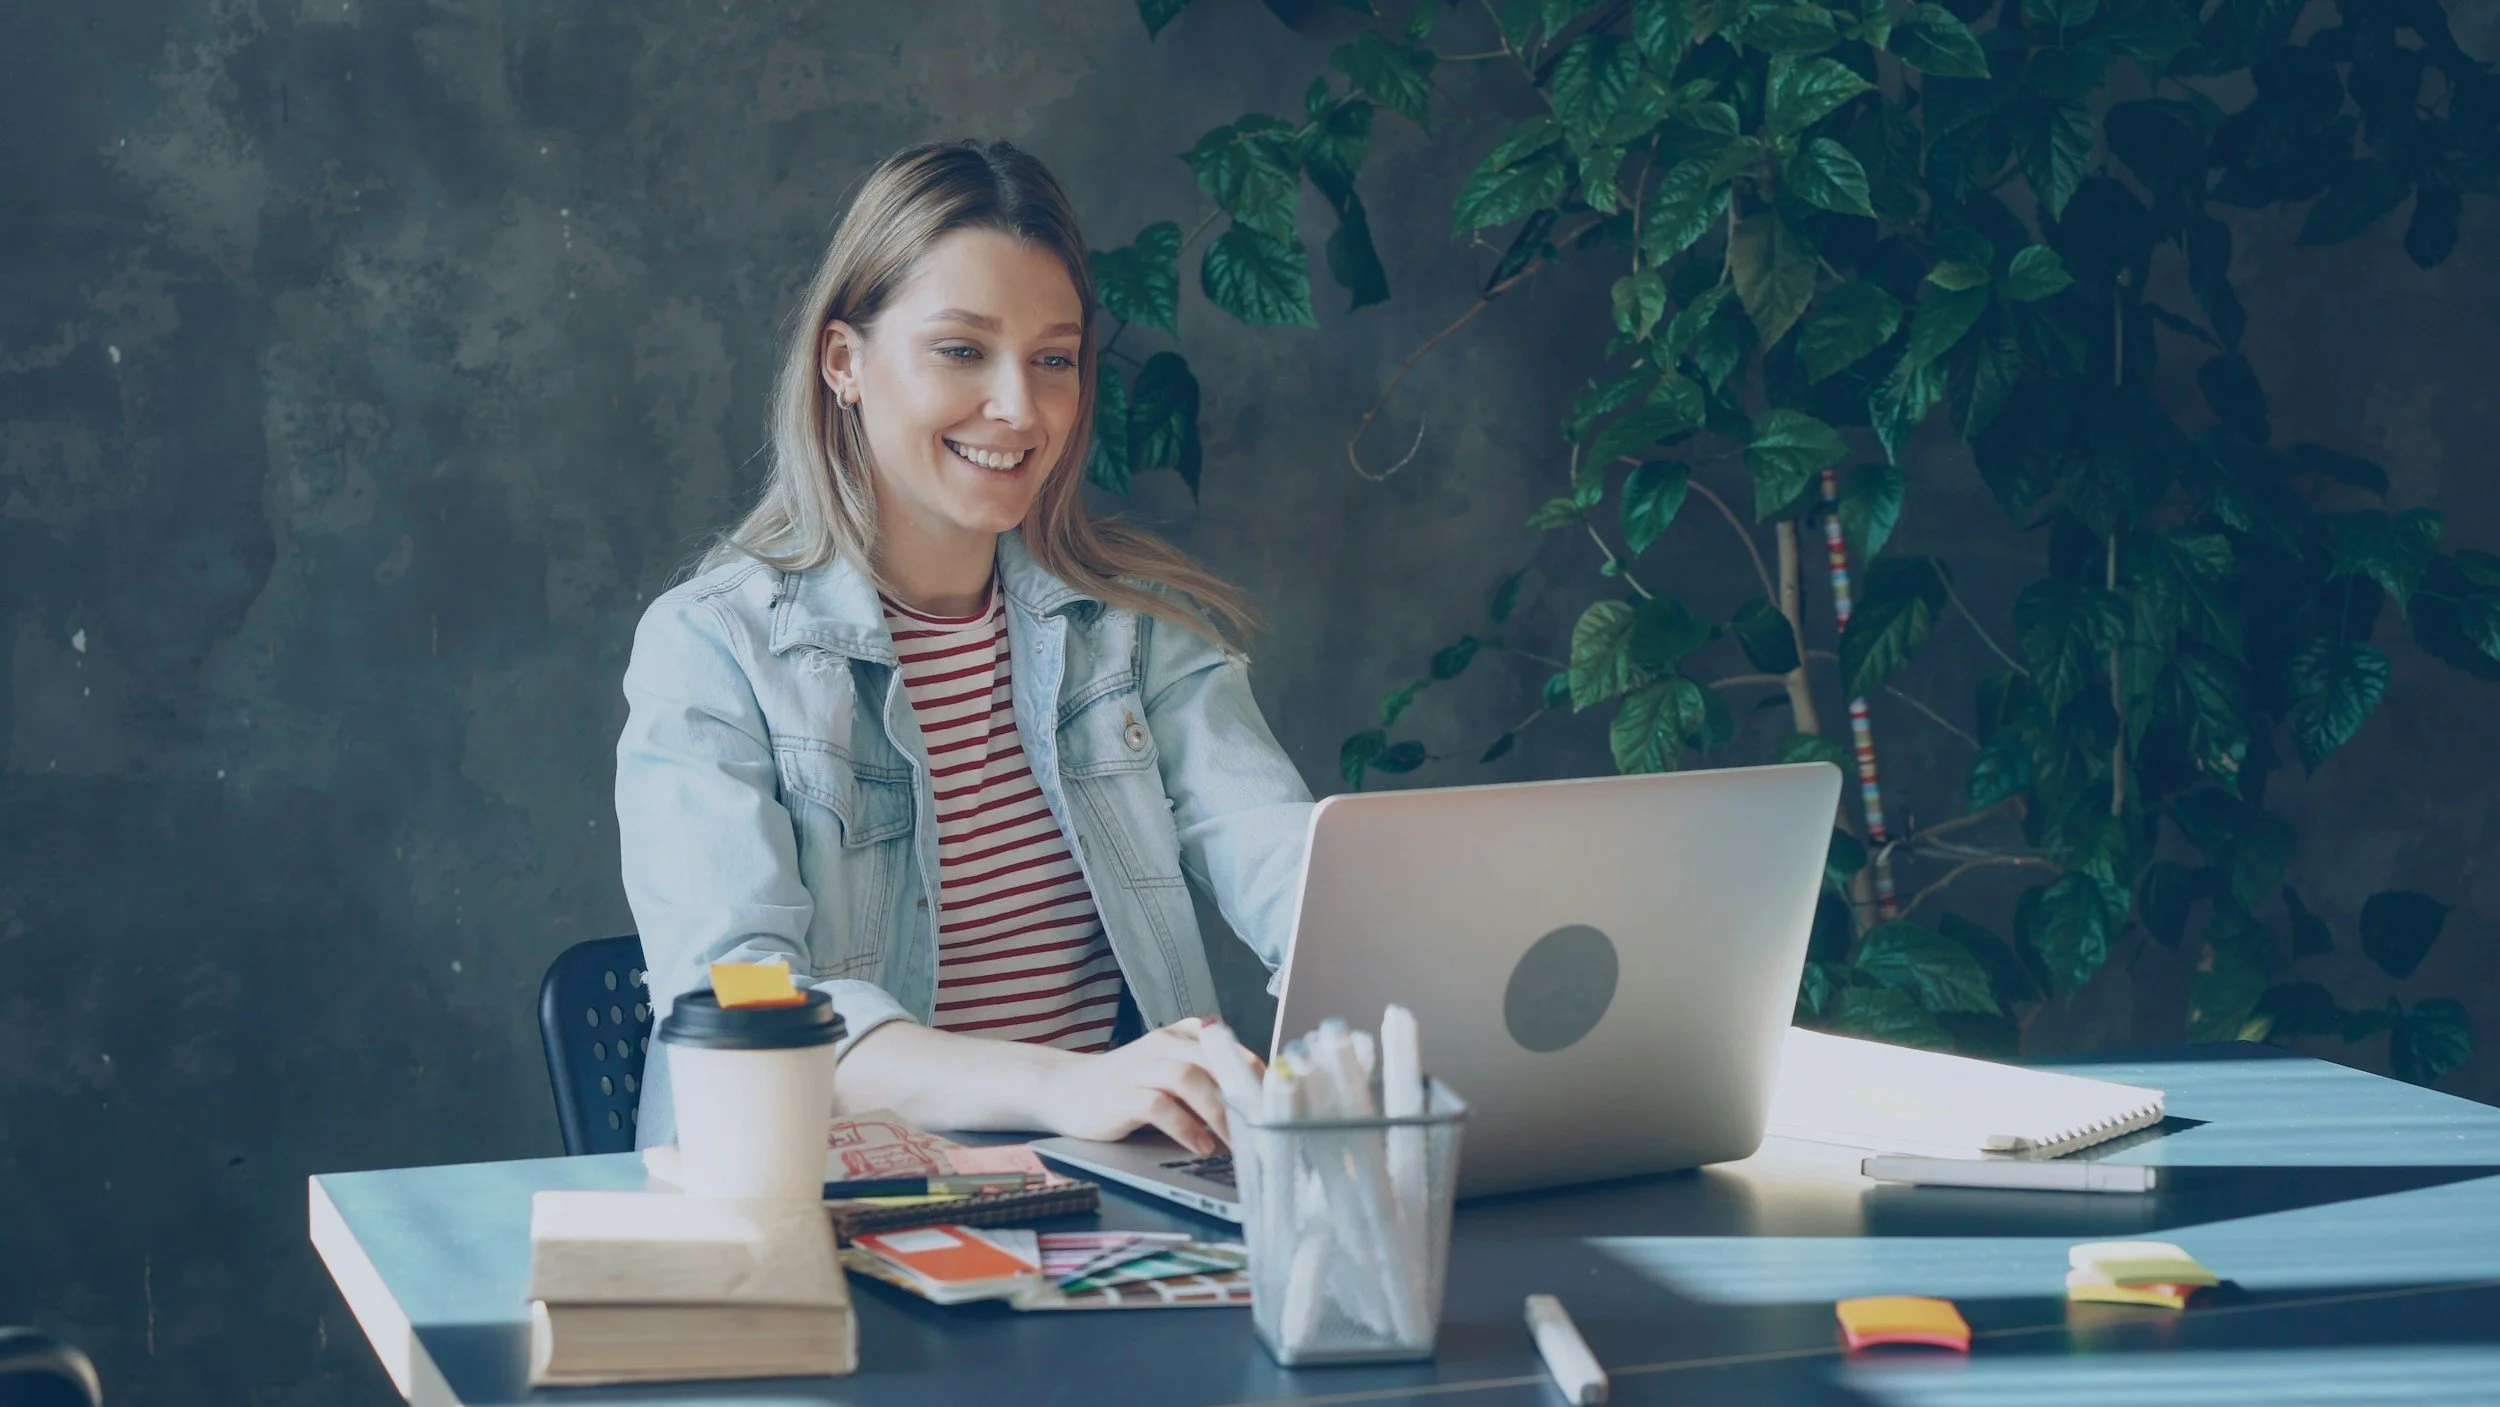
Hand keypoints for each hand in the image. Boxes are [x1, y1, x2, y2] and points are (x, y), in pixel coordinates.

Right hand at [1032, 1018, 1258, 1156]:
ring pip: (1189, 1078)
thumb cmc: (1129, 1086)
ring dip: (1218, 1112)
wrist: (1065, 1090)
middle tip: (1263, 1127)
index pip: (1232, 1048)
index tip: (1278, 1106)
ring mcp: (1140, 1067)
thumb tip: (1257, 1108)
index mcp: (1182, 1035)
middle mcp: (1163, 1044)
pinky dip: (1186, 1128)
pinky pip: (1160, 1106)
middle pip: (1215, 1060)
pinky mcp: (1121, 1094)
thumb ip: (1208, 1079)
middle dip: (1244, 1095)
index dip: (1257, 1077)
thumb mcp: (1171, 1072)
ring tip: (1235, 1141)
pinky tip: (1200, 1146)